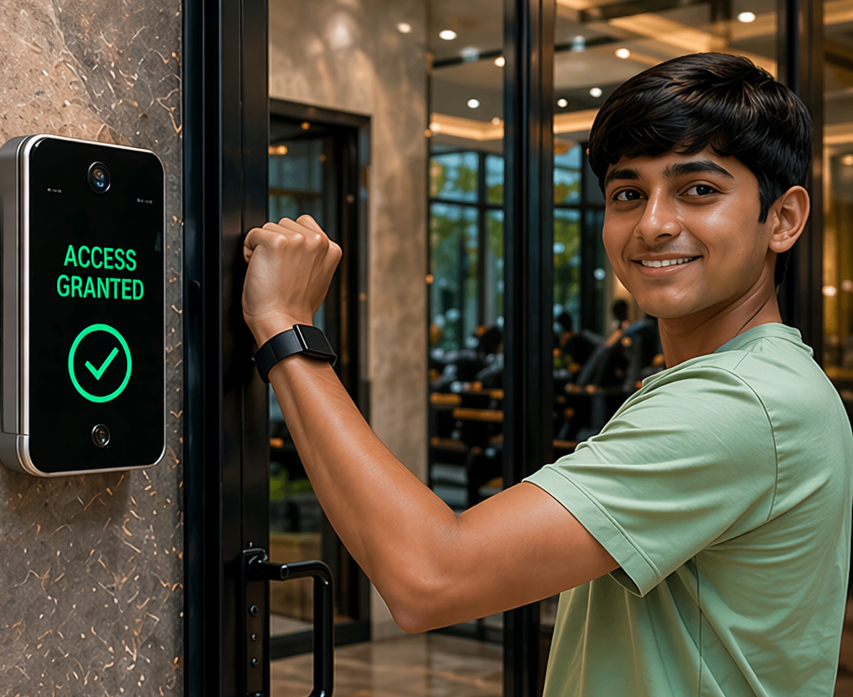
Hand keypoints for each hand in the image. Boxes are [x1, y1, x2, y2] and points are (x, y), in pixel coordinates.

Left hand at [242, 215, 341, 344]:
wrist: (283, 322)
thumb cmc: (294, 307)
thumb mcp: (318, 278)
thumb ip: (314, 256)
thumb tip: (300, 246)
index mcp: (331, 249)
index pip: (304, 226)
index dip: (291, 245)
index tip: (290, 266)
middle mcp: (317, 241)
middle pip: (285, 224)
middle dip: (278, 244)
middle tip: (280, 272)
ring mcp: (297, 240)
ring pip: (269, 228)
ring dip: (264, 247)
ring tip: (272, 272)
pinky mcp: (276, 242)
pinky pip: (253, 234)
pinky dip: (250, 250)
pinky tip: (261, 270)